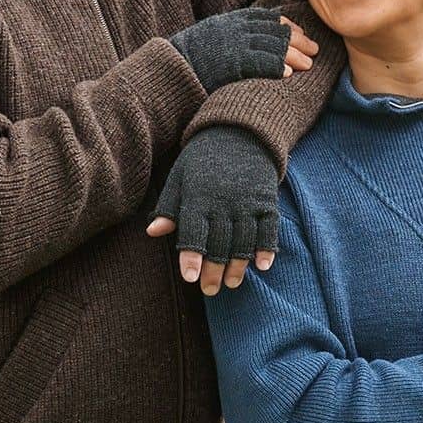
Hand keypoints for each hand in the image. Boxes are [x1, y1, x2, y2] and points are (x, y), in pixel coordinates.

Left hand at [146, 126, 278, 294]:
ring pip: (244, 240)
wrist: (239, 132)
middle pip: (219, 243)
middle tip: (210, 290)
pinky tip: (262, 267)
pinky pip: (269, 228)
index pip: (193, 232)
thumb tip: (152, 232)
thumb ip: (169, 207)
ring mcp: (248, 201)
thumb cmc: (202, 160)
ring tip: (232, 283)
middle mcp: (224, 201)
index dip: (191, 256)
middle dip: (214, 270)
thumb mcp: (180, 178)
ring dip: (238, 264)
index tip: (190, 278)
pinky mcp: (267, 200)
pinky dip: (266, 248)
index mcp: (198, 197)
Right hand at [169, 10, 317, 93]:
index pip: (267, 18)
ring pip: (273, 47)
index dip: (288, 27)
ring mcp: (234, 44)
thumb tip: (252, 41)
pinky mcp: (231, 62)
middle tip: (316, 50)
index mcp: (231, 20)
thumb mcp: (212, 37)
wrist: (169, 67)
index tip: (302, 33)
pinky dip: (275, 68)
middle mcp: (235, 28)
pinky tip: (288, 74)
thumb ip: (232, 35)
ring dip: (294, 56)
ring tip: (309, 64)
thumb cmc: (189, 57)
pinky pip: (259, 63)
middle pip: (276, 31)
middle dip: (299, 40)